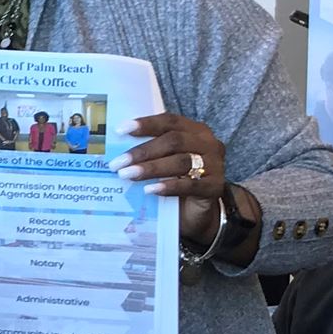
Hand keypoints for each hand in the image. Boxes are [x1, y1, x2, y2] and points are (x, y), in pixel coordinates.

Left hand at [119, 113, 230, 243]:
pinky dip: (169, 187)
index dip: (146, 123)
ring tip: (128, 175)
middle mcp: (208, 143)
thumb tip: (117, 150)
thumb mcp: (163, 161)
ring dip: (151, 168)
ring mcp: (215, 165)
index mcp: (194, 130)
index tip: (121, 130)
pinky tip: (150, 190)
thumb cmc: (177, 180)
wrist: (197, 211)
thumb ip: (150, 152)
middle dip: (143, 151)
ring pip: (181, 162)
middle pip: (174, 141)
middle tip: (118, 163)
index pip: (170, 121)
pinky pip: (190, 185)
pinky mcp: (215, 187)